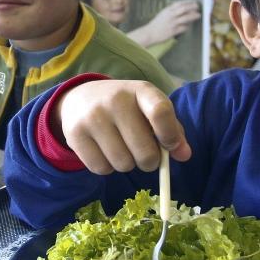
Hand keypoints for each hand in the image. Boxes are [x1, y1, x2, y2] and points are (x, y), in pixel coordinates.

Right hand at [55, 80, 190, 174]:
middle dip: (149, 161)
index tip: (170, 146)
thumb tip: (184, 155)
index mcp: (141, 90)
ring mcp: (93, 117)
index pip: (161, 113)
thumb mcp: (150, 109)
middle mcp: (115, 100)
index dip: (170, 136)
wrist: (81, 97)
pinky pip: (101, 169)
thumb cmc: (127, 107)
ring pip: (123, 164)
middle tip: (144, 154)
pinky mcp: (75, 134)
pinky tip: (104, 150)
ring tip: (122, 148)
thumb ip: (172, 130)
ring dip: (127, 164)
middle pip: (144, 151)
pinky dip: (107, 167)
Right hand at [131, 0, 201, 45]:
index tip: (193, 2)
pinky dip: (187, 26)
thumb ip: (170, 11)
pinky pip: (183, 28)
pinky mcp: (173, 31)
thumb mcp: (162, 14)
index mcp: (167, 10)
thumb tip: (180, 8)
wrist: (149, 33)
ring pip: (185, 18)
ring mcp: (172, 23)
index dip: (187, 2)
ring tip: (198, 15)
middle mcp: (170, 16)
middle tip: (197, 7)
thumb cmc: (156, 24)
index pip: (179, 3)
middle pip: (183, 9)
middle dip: (192, 7)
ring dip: (193, 16)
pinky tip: (188, 26)